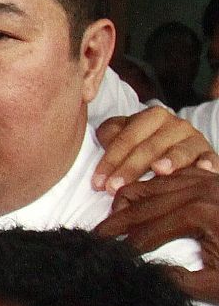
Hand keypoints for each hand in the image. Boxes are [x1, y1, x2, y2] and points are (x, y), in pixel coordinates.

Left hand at [93, 108, 216, 191]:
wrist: (178, 148)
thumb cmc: (144, 145)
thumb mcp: (125, 136)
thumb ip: (111, 136)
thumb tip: (101, 142)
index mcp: (151, 117)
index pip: (126, 139)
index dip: (110, 160)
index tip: (97, 183)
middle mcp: (175, 125)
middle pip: (149, 147)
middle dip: (130, 168)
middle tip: (114, 188)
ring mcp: (193, 139)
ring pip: (179, 151)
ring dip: (169, 161)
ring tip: (159, 170)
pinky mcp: (208, 153)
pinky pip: (209, 157)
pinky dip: (206, 162)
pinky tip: (203, 170)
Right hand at [95, 166, 218, 301]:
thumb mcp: (216, 285)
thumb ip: (179, 281)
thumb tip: (150, 272)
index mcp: (200, 214)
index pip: (149, 230)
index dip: (125, 246)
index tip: (108, 257)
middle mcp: (203, 191)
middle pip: (147, 203)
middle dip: (118, 221)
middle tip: (96, 235)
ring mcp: (211, 181)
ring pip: (157, 184)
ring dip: (132, 200)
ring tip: (111, 218)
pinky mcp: (217, 180)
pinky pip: (176, 177)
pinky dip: (155, 186)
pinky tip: (141, 199)